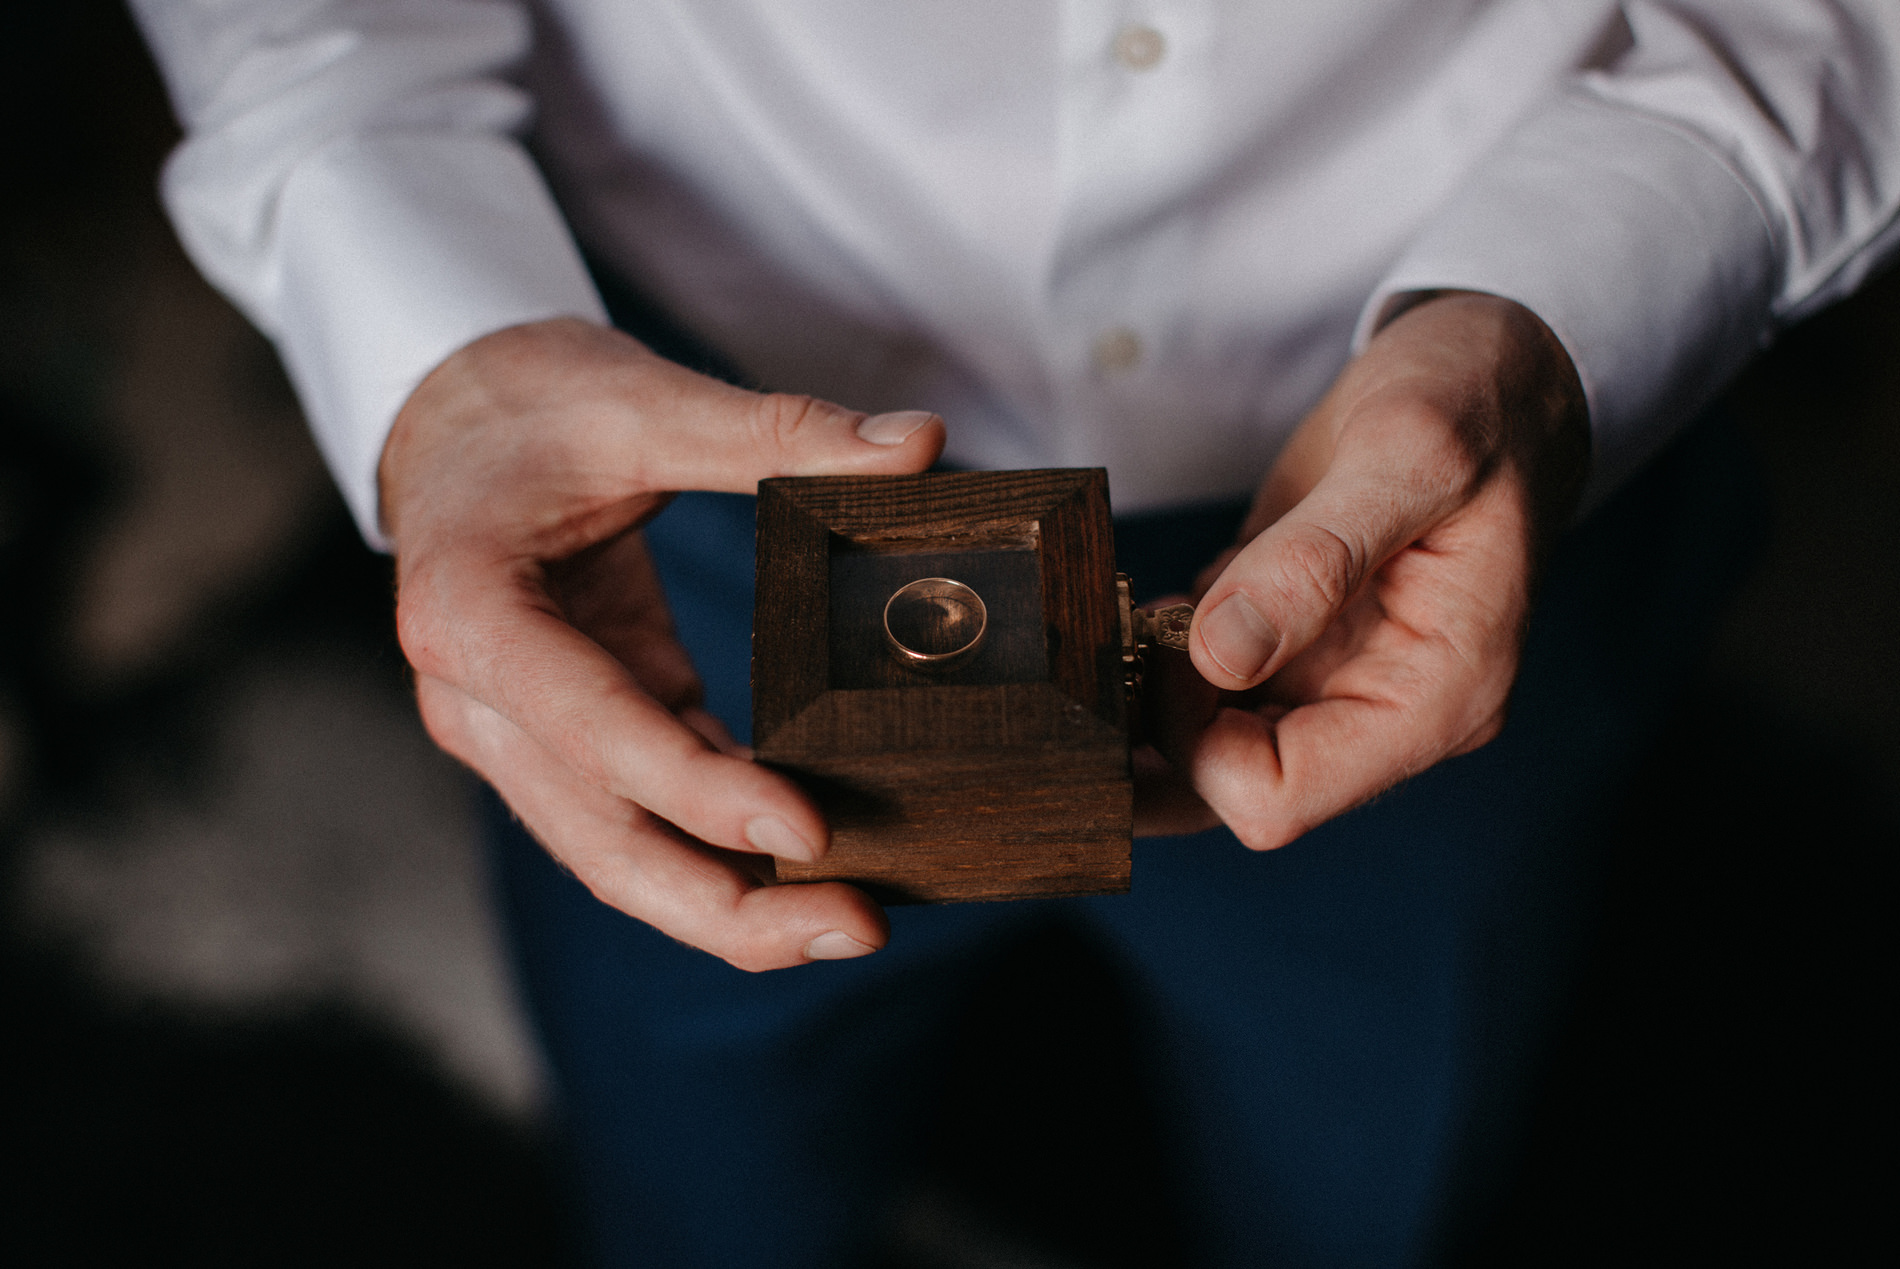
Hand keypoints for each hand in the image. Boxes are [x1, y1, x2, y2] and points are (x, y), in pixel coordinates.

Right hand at [380, 318, 944, 969]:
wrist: (453, 419)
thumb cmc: (529, 404)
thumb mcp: (646, 399)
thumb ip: (779, 433)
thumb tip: (919, 443)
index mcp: (471, 614)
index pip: (594, 730)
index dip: (701, 793)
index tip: (808, 830)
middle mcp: (478, 701)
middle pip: (602, 842)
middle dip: (726, 907)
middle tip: (855, 928)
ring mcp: (520, 734)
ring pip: (621, 854)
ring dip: (732, 903)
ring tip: (850, 920)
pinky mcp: (573, 738)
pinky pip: (647, 813)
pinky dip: (725, 842)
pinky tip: (813, 859)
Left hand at [1135, 292, 1588, 845]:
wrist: (1494, 374)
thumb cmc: (1476, 403)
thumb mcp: (1407, 454)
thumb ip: (1316, 560)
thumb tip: (1222, 654)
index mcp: (1436, 699)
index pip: (1280, 796)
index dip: (1198, 738)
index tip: (1175, 638)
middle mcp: (1384, 712)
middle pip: (1234, 791)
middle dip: (1157, 734)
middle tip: (1108, 643)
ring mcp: (1339, 686)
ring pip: (1212, 753)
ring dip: (1150, 701)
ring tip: (1118, 618)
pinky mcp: (1301, 651)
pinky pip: (1213, 699)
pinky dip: (1161, 666)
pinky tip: (1139, 610)